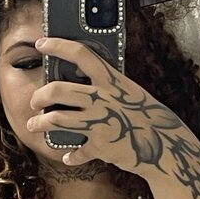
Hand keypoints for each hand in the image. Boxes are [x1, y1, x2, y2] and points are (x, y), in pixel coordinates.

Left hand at [27, 37, 185, 172]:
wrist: (166, 146)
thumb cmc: (147, 116)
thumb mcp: (130, 93)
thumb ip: (107, 87)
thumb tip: (81, 83)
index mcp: (112, 80)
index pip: (81, 54)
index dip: (58, 45)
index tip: (41, 43)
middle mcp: (103, 98)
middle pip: (59, 89)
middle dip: (40, 95)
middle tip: (35, 101)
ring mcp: (100, 122)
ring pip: (57, 118)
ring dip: (40, 123)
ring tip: (33, 125)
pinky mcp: (99, 146)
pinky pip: (77, 151)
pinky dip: (70, 155)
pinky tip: (67, 155)